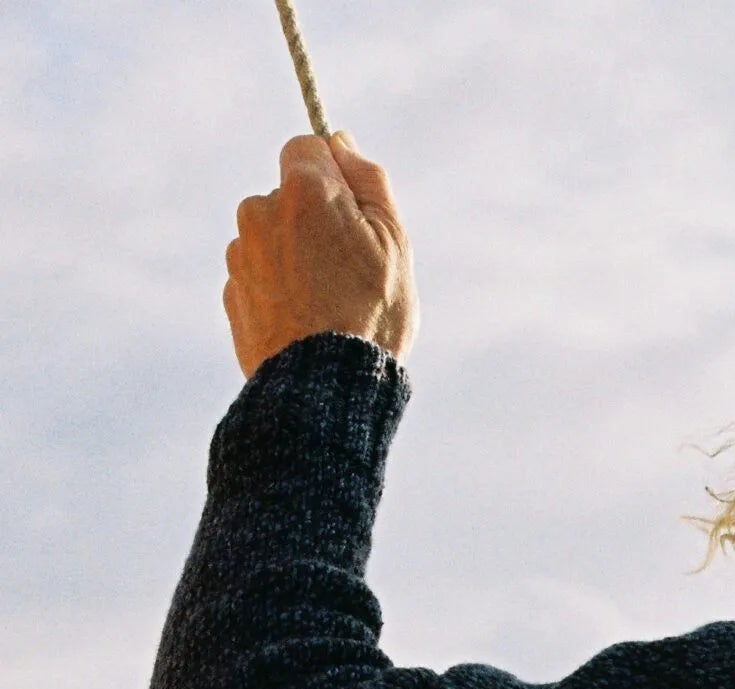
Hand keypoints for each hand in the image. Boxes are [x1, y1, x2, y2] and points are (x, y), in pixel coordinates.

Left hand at [224, 133, 416, 378]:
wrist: (324, 390)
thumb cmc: (369, 316)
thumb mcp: (394, 243)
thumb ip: (368, 181)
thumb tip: (340, 142)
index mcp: (303, 190)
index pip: (306, 148)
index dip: (333, 176)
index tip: (351, 212)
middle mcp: (260, 211)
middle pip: (288, 196)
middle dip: (312, 221)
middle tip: (347, 271)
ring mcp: (241, 254)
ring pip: (271, 238)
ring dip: (294, 258)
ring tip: (325, 305)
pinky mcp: (231, 293)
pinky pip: (259, 277)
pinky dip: (278, 291)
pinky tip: (304, 323)